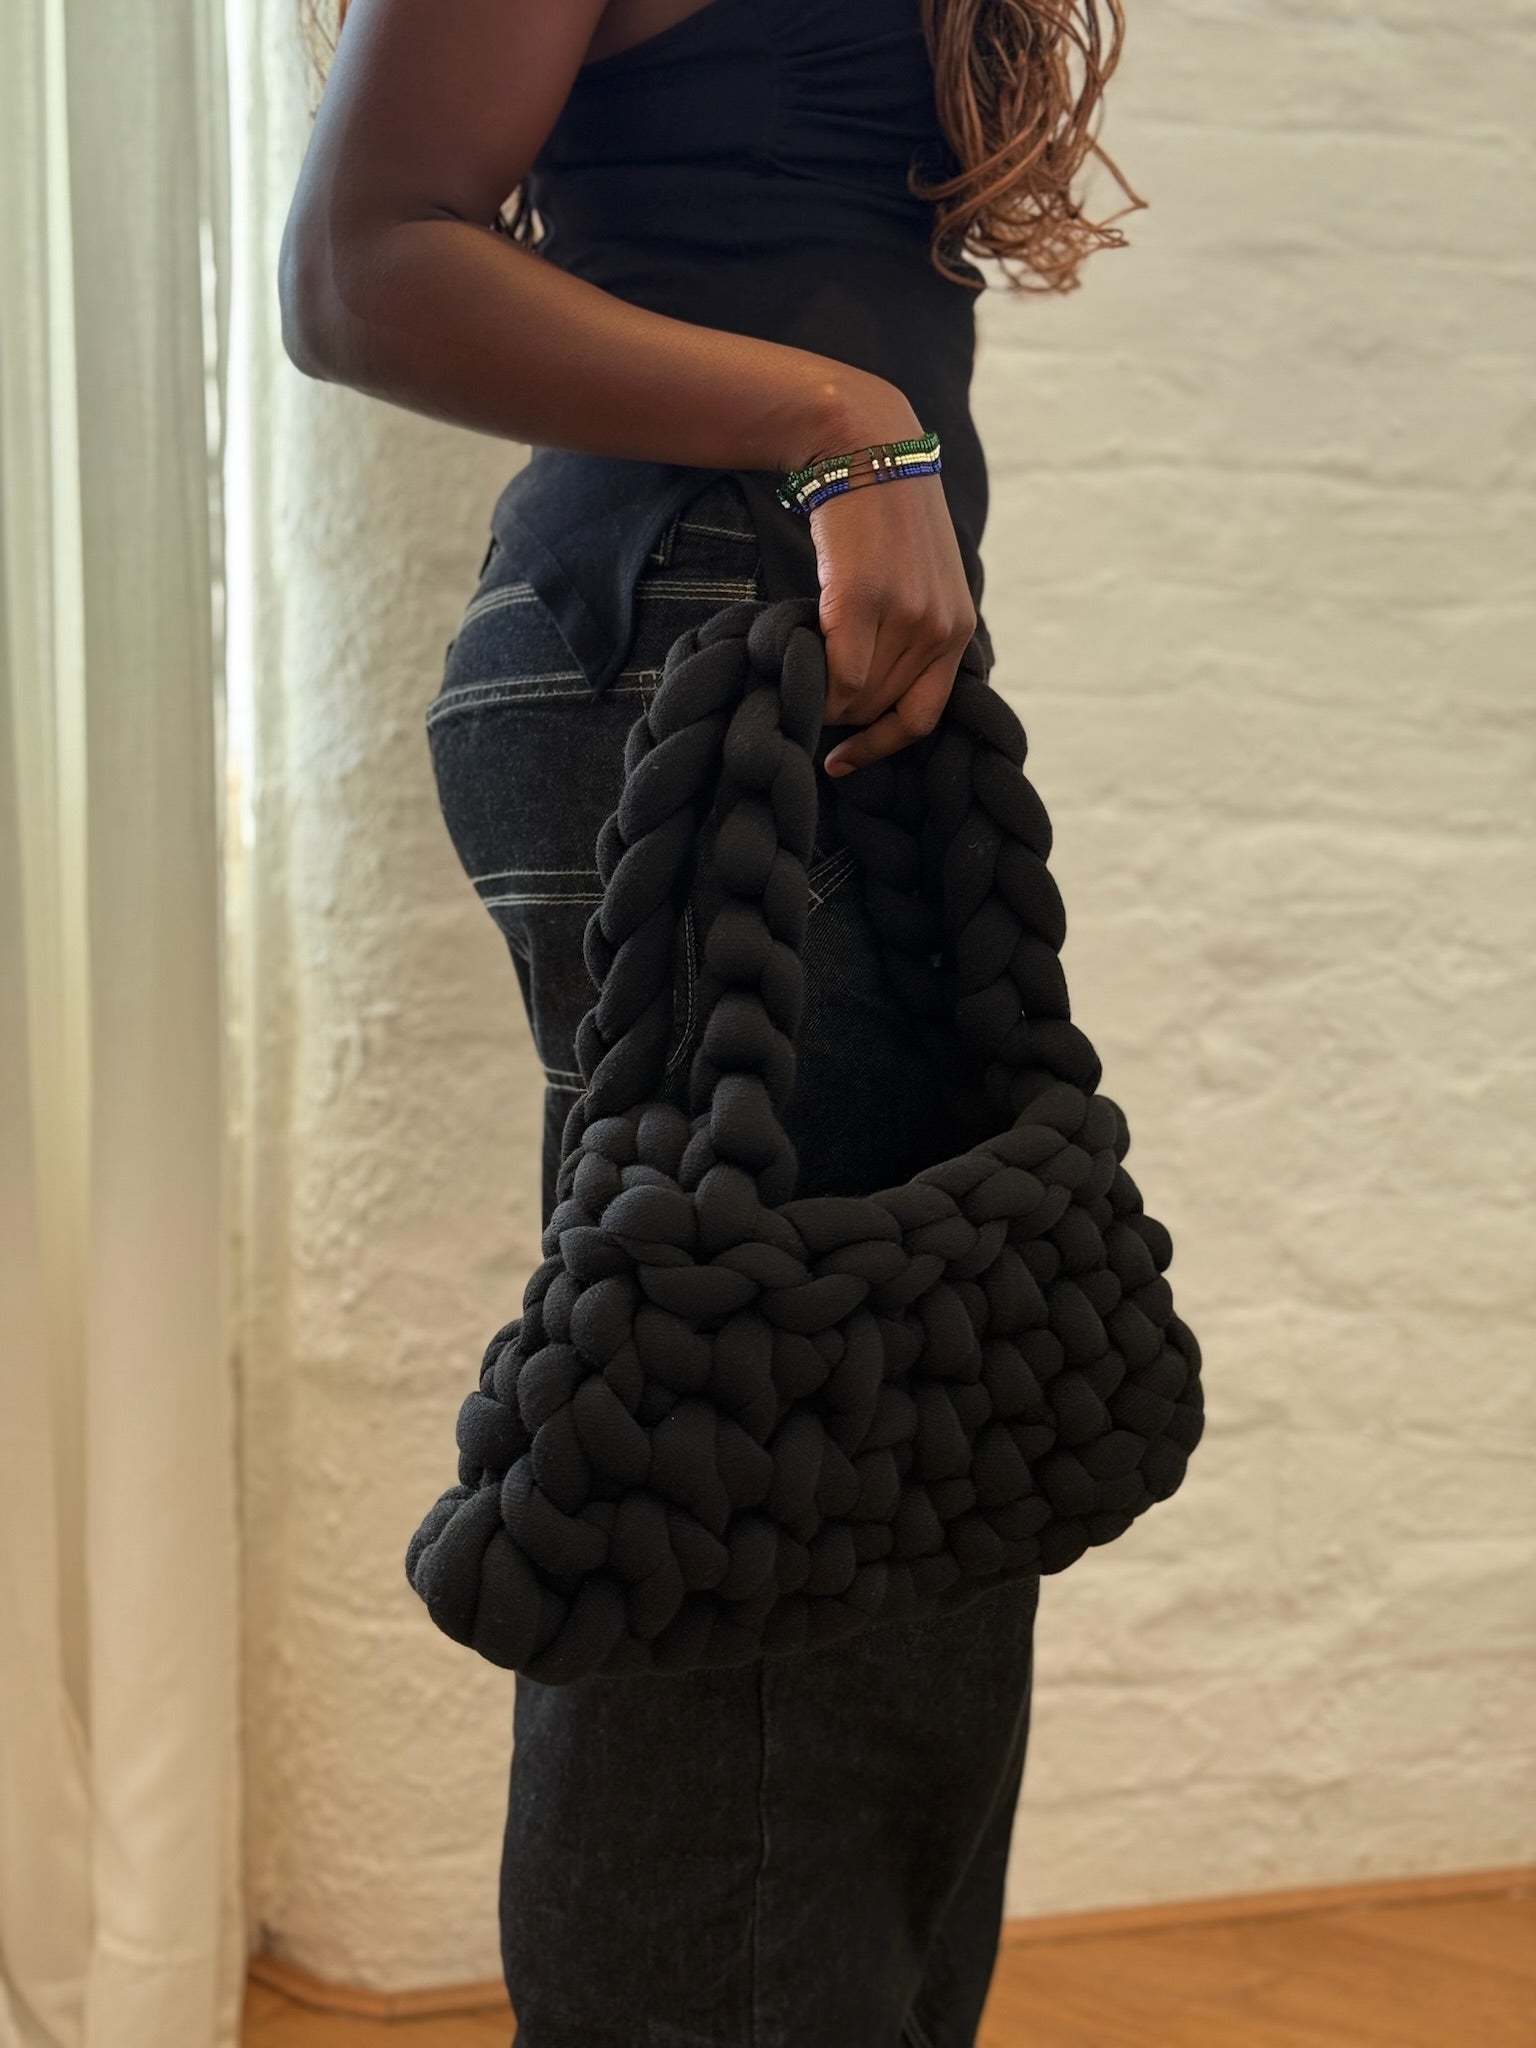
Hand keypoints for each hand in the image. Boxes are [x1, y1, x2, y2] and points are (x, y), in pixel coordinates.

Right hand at [801, 446, 977, 778]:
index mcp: (957, 629)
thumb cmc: (882, 518)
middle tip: (805, 705)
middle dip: (841, 719)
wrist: (865, 445)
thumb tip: (863, 694)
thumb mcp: (918, 579)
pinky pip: (836, 675)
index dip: (879, 748)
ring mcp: (904, 615)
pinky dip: (812, 685)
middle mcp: (939, 628)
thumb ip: (909, 632)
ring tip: (796, 676)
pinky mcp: (861, 598)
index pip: (921, 718)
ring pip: (854, 700)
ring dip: (821, 699)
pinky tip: (793, 671)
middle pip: (879, 712)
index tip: (842, 761)